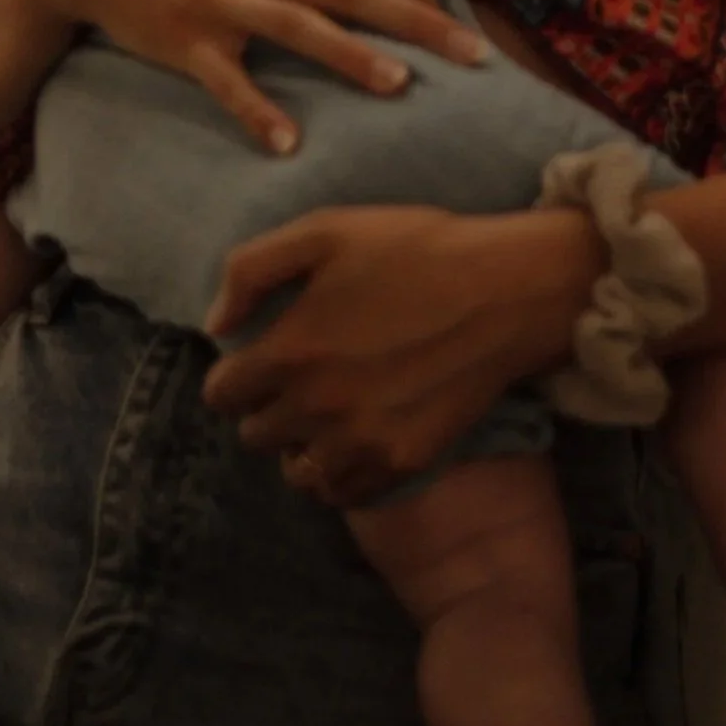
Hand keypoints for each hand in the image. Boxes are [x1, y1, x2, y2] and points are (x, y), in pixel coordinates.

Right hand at [27, 0, 488, 150]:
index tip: (467, 25)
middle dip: (419, 24)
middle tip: (475, 59)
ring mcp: (226, 2)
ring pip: (299, 29)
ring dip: (349, 56)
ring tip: (399, 86)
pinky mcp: (187, 40)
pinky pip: (226, 80)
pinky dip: (255, 110)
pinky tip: (287, 144)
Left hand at [201, 205, 603, 503]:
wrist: (508, 290)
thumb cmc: (418, 250)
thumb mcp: (326, 231)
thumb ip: (252, 271)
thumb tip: (218, 326)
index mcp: (291, 351)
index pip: (222, 394)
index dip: (236, 376)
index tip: (261, 362)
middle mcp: (316, 407)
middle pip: (256, 436)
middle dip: (267, 408)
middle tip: (300, 383)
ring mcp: (360, 441)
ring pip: (296, 473)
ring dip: (300, 448)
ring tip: (326, 419)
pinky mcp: (403, 461)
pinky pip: (344, 494)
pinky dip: (339, 476)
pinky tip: (356, 443)